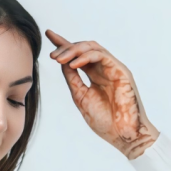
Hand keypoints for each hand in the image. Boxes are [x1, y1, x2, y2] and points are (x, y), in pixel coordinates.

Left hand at [45, 31, 159, 159]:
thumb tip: (62, 62)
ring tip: (59, 58)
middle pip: (84, 48)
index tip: (49, 35)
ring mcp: (113, 68)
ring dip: (73, 50)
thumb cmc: (104, 120)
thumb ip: (73, 79)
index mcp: (94, 76)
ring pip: (92, 48)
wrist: (122, 135)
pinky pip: (102, 55)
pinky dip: (86, 57)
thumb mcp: (81, 97)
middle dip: (66, 48)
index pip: (77, 56)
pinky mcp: (121, 70)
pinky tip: (73, 64)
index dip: (63, 44)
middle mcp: (104, 69)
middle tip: (52, 55)